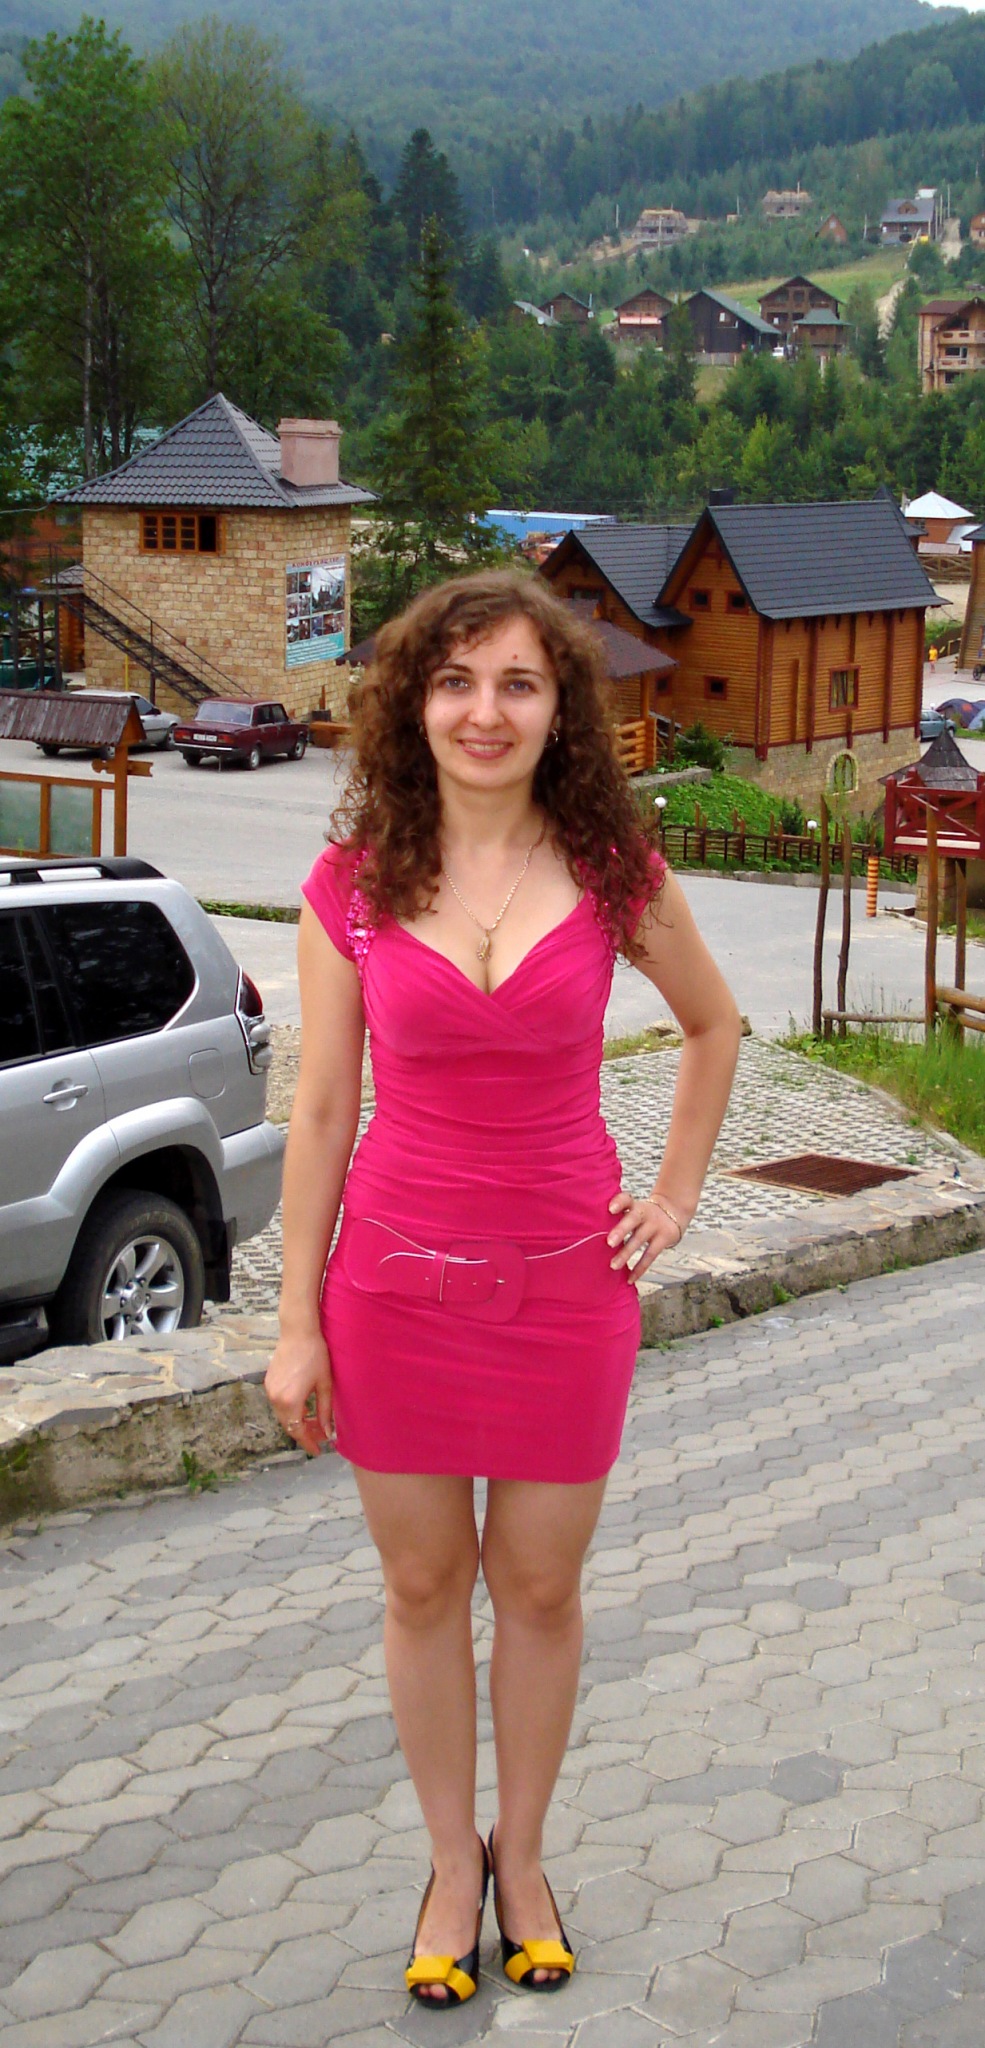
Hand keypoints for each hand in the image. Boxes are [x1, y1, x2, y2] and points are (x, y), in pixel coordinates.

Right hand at [264, 1327, 334, 1455]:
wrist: (298, 1333)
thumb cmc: (315, 1356)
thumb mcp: (324, 1385)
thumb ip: (324, 1412)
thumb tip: (328, 1432)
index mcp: (290, 1401)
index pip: (298, 1431)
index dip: (308, 1443)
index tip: (317, 1451)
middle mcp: (276, 1399)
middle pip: (289, 1426)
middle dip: (304, 1434)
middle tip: (321, 1436)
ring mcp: (270, 1391)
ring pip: (283, 1416)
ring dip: (297, 1422)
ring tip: (314, 1422)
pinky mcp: (269, 1383)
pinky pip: (279, 1405)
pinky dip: (291, 1411)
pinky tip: (304, 1408)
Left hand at [607, 1191, 684, 1278]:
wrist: (672, 1212)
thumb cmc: (643, 1214)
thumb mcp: (633, 1209)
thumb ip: (617, 1218)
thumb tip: (590, 1232)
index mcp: (634, 1205)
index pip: (626, 1199)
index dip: (619, 1202)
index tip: (610, 1209)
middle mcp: (644, 1213)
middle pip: (633, 1219)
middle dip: (621, 1231)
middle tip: (609, 1243)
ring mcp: (655, 1226)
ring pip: (639, 1239)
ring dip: (626, 1253)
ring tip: (613, 1265)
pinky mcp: (664, 1239)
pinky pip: (650, 1255)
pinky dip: (640, 1268)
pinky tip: (630, 1278)